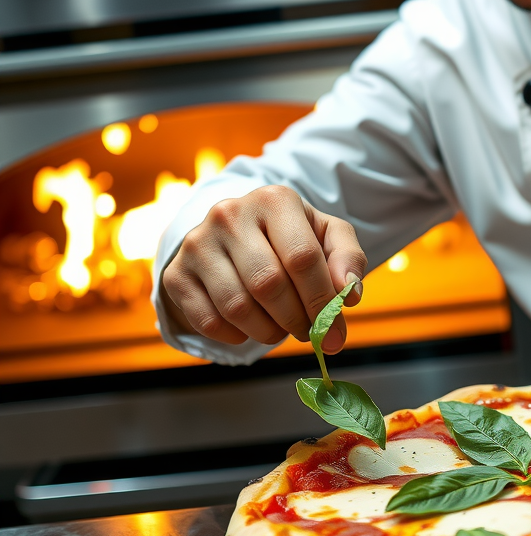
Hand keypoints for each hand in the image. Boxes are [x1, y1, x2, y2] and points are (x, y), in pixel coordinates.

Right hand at [161, 185, 366, 352]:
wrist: (235, 233)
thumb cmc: (290, 236)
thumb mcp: (326, 235)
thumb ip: (348, 258)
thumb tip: (349, 294)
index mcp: (273, 200)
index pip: (302, 257)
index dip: (321, 301)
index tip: (335, 332)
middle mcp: (229, 214)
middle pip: (269, 284)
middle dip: (296, 319)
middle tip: (308, 333)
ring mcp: (197, 243)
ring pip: (237, 307)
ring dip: (268, 332)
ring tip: (282, 329)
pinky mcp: (176, 273)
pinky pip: (208, 321)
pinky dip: (236, 336)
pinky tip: (250, 327)